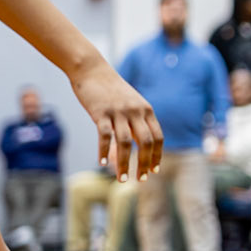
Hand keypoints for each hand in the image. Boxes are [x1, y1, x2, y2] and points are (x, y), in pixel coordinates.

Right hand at [73, 62, 161, 181]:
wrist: (92, 70)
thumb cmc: (111, 90)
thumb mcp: (129, 104)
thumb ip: (134, 123)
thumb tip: (131, 148)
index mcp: (146, 110)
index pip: (158, 137)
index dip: (157, 155)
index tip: (154, 170)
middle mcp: (136, 111)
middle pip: (146, 142)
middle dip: (144, 163)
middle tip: (140, 180)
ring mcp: (118, 111)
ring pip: (125, 142)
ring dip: (124, 163)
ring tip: (121, 179)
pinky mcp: (100, 112)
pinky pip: (105, 135)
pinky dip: (104, 151)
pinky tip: (103, 163)